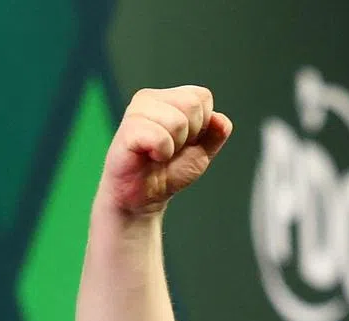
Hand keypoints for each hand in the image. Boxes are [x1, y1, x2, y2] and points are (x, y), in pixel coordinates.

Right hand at [98, 86, 232, 215]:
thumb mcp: (202, 151)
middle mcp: (151, 98)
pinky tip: (151, 156)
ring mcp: (137, 111)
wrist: (145, 196)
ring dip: (175, 146)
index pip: (202, 97)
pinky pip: (160, 137)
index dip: (203, 124)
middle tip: (172, 148)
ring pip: (178, 122)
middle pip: (192, 105)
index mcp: (170, 98)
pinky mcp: (128, 130)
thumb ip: (216, 133)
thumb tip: (220, 119)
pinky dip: (162, 152)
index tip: (187, 141)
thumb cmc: (169, 169)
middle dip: (191, 134)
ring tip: (160, 153)